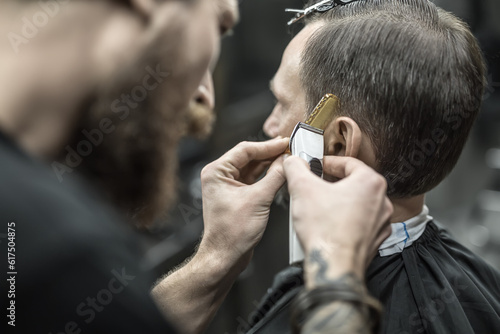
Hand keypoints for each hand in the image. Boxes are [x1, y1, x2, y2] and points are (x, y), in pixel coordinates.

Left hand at [198, 138, 288, 270]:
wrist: (225, 256)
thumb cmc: (232, 233)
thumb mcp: (259, 200)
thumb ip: (275, 177)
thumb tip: (287, 161)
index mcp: (217, 172)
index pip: (245, 149)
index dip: (268, 145)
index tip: (285, 142)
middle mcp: (220, 176)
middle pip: (249, 157)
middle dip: (271, 154)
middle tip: (290, 149)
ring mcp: (228, 186)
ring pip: (253, 168)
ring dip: (270, 164)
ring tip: (289, 160)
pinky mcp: (237, 196)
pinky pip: (254, 180)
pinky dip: (268, 176)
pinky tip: (281, 174)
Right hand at [284, 156, 392, 281]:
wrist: (334, 266)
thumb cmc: (326, 231)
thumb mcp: (302, 189)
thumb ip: (296, 168)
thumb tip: (293, 162)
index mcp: (370, 183)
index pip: (348, 162)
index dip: (327, 162)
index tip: (316, 165)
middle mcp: (381, 201)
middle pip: (353, 182)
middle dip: (331, 182)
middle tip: (314, 185)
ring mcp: (380, 222)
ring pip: (356, 203)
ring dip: (338, 201)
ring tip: (318, 206)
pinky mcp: (374, 239)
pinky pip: (358, 222)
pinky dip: (343, 220)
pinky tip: (327, 224)